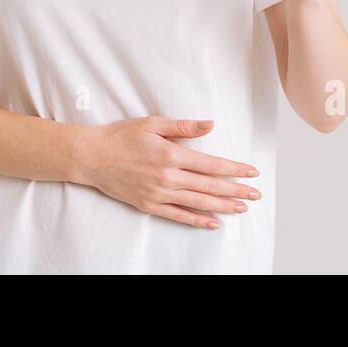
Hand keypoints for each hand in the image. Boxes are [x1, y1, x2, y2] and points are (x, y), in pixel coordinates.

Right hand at [70, 117, 260, 229]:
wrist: (91, 157)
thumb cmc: (121, 136)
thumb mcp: (152, 123)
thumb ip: (184, 126)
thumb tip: (211, 124)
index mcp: (171, 154)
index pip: (211, 165)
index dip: (234, 169)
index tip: (252, 172)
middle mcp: (167, 177)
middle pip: (209, 186)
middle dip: (235, 191)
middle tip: (255, 195)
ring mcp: (158, 194)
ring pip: (198, 203)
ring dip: (222, 206)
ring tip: (241, 208)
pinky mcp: (149, 205)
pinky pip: (178, 216)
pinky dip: (197, 220)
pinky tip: (213, 223)